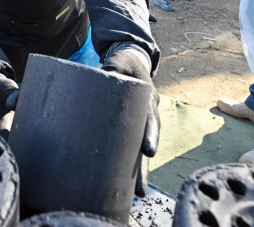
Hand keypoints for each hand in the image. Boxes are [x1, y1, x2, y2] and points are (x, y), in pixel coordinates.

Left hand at [102, 44, 158, 197]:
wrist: (132, 62)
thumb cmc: (125, 62)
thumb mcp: (120, 60)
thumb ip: (113, 66)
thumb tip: (103, 74)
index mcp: (147, 97)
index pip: (150, 117)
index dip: (150, 134)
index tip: (148, 152)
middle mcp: (148, 113)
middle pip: (148, 141)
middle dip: (144, 166)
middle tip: (142, 189)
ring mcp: (142, 122)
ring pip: (141, 149)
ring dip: (139, 171)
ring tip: (138, 193)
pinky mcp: (133, 127)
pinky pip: (132, 147)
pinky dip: (130, 163)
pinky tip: (126, 182)